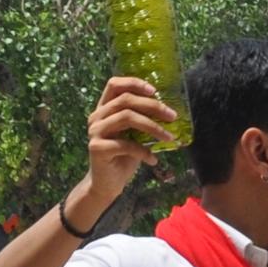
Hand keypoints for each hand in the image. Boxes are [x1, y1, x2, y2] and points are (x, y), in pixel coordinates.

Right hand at [86, 76, 176, 199]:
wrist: (107, 183)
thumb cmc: (124, 157)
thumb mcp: (134, 135)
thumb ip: (143, 120)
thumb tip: (169, 112)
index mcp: (104, 109)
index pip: (114, 85)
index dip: (134, 83)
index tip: (155, 91)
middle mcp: (97, 117)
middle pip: (125, 100)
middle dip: (153, 106)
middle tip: (172, 116)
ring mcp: (95, 131)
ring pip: (126, 117)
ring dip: (153, 127)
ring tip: (169, 138)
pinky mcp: (97, 148)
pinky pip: (126, 145)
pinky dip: (144, 152)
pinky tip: (153, 160)